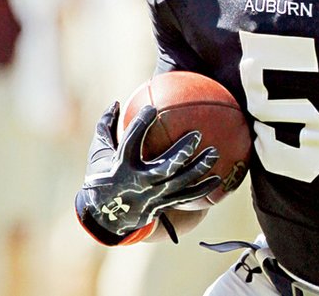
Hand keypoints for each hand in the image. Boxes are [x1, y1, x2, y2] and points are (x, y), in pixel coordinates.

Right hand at [75, 101, 219, 242]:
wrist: (104, 216)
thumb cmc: (103, 176)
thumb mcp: (99, 152)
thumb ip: (107, 126)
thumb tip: (116, 102)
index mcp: (120, 166)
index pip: (130, 143)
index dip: (140, 125)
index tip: (151, 108)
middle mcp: (138, 183)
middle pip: (165, 167)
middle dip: (182, 152)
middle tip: (197, 135)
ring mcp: (152, 196)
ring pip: (180, 184)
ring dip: (199, 169)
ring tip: (215, 153)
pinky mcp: (161, 205)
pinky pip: (186, 198)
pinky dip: (203, 189)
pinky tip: (218, 178)